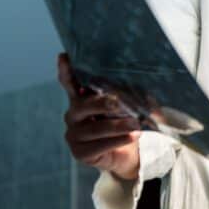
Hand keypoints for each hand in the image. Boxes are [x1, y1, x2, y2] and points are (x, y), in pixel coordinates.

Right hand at [57, 53, 140, 179]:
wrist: (129, 152)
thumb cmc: (126, 121)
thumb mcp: (129, 104)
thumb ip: (129, 94)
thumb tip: (144, 87)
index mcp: (82, 98)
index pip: (70, 82)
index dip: (66, 70)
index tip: (63, 56)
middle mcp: (74, 114)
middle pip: (83, 105)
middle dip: (102, 103)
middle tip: (119, 102)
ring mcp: (74, 134)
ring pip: (94, 128)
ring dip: (117, 125)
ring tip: (135, 124)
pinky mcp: (79, 152)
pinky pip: (97, 146)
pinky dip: (116, 140)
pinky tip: (131, 137)